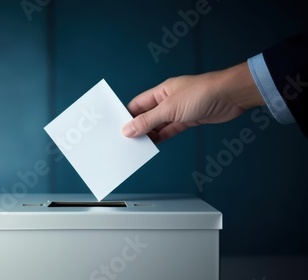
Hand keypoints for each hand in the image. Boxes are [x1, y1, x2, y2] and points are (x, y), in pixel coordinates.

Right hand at [122, 62, 264, 142]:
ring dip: (150, 134)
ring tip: (139, 146)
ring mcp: (179, 110)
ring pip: (159, 124)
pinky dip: (163, 137)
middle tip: (126, 141)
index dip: (127, 116)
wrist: (231, 96)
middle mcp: (168, 100)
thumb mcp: (169, 109)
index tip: (118, 129)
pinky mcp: (189, 119)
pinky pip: (171, 130)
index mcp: (161, 91)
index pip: (138, 104)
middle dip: (138, 127)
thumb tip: (128, 129)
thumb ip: (148, 121)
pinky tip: (155, 144)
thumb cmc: (202, 93)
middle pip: (147, 115)